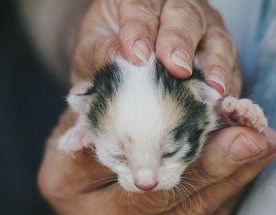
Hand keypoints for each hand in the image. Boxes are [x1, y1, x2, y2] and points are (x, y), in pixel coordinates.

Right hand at [38, 110, 275, 214]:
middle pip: (154, 193)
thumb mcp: (91, 110)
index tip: (203, 114)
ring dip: (227, 179)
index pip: (114, 157)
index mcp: (61, 183)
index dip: (161, 136)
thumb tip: (135, 63)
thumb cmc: (94, 133)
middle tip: (247, 136)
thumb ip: (106, 98)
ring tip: (255, 146)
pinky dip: (224, 201)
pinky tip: (242, 173)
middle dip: (208, 162)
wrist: (93, 172)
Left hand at [72, 0, 240, 95]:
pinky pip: (229, 60)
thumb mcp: (92, 49)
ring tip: (211, 86)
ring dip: (214, 63)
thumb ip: (101, 54)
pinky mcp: (216, 47)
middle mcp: (173, 7)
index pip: (140, 7)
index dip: (139, 30)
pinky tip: (222, 98)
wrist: (122, 52)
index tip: (137, 56)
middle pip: (184, 15)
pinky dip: (228, 80)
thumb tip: (118, 65)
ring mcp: (200, 25)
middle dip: (180, 42)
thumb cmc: (106, 47)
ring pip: (214, 36)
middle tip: (177, 67)